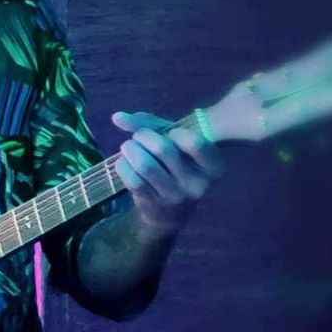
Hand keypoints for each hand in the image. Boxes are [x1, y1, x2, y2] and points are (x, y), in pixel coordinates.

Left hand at [111, 111, 224, 233]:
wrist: (169, 214)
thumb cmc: (175, 169)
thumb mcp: (175, 146)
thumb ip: (151, 126)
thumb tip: (117, 116)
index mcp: (214, 167)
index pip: (195, 143)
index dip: (175, 132)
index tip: (169, 133)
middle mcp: (198, 184)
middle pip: (164, 149)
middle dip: (144, 136)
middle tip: (138, 136)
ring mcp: (175, 196)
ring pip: (145, 165)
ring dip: (131, 150)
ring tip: (128, 147)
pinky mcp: (153, 204)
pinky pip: (132, 179)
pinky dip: (123, 165)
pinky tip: (124, 162)